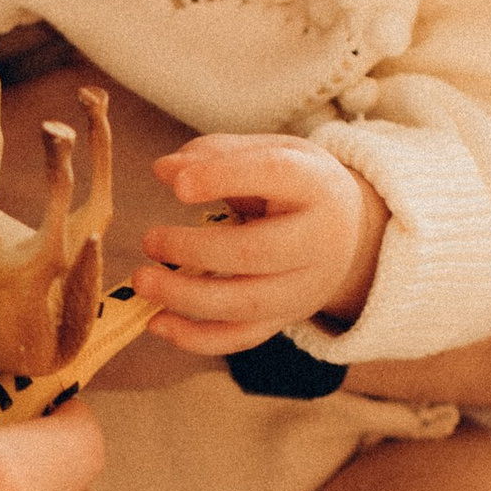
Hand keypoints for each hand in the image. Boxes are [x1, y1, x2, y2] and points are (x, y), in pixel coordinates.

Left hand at [137, 135, 385, 355]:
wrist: (347, 232)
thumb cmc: (293, 186)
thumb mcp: (268, 153)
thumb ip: (215, 154)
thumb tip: (165, 170)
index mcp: (315, 185)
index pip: (274, 176)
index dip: (224, 178)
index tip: (178, 187)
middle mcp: (318, 241)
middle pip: (257, 252)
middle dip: (196, 250)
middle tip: (150, 240)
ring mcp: (303, 288)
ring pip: (246, 304)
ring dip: (186, 298)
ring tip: (143, 281)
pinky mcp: (285, 319)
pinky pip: (241, 338)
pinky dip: (196, 338)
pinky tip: (156, 323)